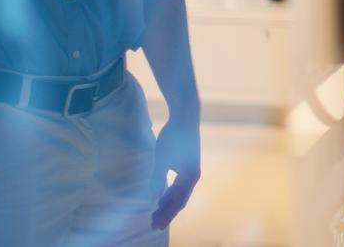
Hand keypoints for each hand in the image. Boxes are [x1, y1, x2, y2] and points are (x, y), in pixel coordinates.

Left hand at [151, 113, 201, 229]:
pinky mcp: (188, 164)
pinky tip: (161, 195)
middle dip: (167, 212)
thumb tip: (151, 198)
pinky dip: (170, 193)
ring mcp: (192, 170)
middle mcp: (193, 176)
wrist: (185, 117)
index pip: (176, 203)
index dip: (166, 215)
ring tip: (156, 212)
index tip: (154, 225)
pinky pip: (179, 185)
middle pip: (179, 200)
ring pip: (180, 193)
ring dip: (168, 203)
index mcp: (189, 178)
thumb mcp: (161, 160)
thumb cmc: (173, 138)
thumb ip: (157, 180)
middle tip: (153, 223)